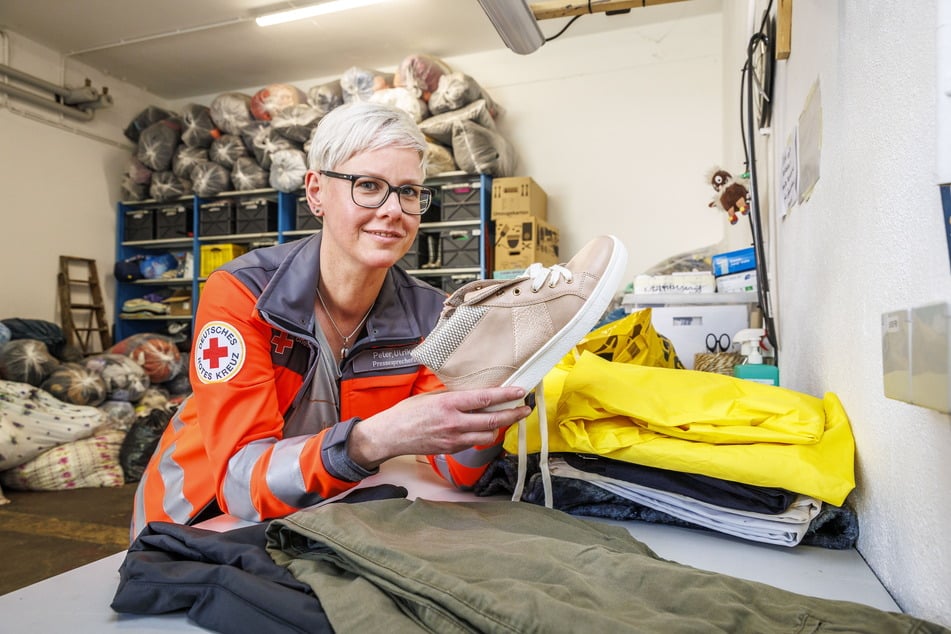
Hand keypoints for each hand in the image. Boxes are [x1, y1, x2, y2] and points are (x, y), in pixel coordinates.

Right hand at [347, 386, 530, 468]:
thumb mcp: (430, 397)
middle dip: (512, 415)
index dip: (506, 396)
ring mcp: (454, 439)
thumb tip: (472, 393)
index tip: (520, 392)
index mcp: (449, 404)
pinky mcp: (451, 450)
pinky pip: (474, 443)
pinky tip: (484, 429)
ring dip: (500, 428)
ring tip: (507, 419)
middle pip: (493, 421)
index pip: (485, 399)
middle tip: (525, 409)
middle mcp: (454, 423)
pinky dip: (482, 436)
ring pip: (487, 436)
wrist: (390, 436)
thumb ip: (452, 397)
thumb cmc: (407, 413)